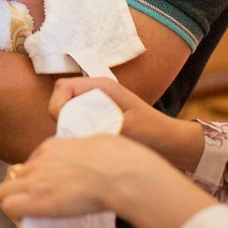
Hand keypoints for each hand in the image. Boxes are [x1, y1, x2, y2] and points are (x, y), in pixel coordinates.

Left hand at [0, 134, 151, 219]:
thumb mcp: (98, 143)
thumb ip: (86, 150)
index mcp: (53, 145)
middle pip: (15, 175)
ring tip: (33, 213)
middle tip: (37, 203)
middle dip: (23, 189)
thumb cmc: (119, 160)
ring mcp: (35, 178)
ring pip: (5, 190)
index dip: (36, 178)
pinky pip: (9, 205)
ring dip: (16, 201)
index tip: (48, 188)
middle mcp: (40, 160)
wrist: (119, 173)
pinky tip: (29, 219)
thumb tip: (96, 152)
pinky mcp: (36, 198)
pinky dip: (15, 214)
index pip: (32, 162)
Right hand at [49, 77, 202, 172]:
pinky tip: (86, 142)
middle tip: (71, 135)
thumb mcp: (125, 126)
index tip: (63, 124)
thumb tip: (72, 128)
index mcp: (100, 85)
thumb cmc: (151, 130)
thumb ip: (98, 123)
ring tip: (80, 140)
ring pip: (66, 111)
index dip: (57, 104)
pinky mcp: (97, 116)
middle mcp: (95, 91)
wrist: (169, 141)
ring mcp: (95, 104)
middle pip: (61, 98)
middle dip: (60, 116)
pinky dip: (75, 130)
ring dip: (67, 124)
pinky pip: (76, 120)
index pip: (63, 87)